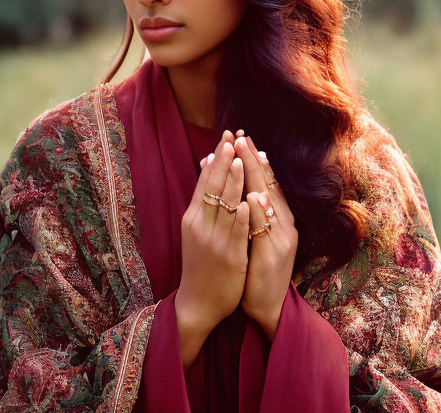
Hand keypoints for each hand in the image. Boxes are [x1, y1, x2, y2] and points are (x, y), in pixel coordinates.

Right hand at [177, 130, 250, 334]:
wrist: (198, 303)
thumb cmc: (200, 263)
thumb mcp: (195, 229)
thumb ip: (203, 200)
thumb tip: (206, 165)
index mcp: (193, 218)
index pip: (205, 182)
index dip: (216, 159)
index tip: (225, 138)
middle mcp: (201, 226)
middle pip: (213, 189)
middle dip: (224, 163)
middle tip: (232, 139)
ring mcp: (215, 242)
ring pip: (226, 207)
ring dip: (233, 183)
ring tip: (240, 161)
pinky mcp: (230, 257)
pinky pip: (237, 232)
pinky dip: (242, 216)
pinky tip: (248, 201)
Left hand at [233, 131, 297, 341]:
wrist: (268, 307)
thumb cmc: (259, 271)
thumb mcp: (259, 237)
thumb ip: (256, 213)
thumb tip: (246, 186)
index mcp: (280, 220)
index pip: (268, 183)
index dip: (256, 160)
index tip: (243, 138)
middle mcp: (285, 225)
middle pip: (270, 186)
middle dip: (255, 160)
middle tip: (242, 136)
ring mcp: (281, 240)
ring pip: (270, 202)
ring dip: (259, 178)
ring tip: (249, 154)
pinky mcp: (274, 256)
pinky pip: (266, 230)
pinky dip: (260, 212)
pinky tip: (254, 197)